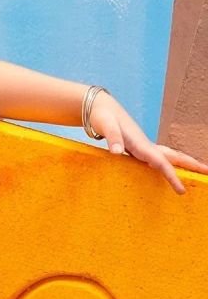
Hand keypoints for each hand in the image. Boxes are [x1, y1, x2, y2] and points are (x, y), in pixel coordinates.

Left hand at [89, 91, 207, 195]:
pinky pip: (159, 159)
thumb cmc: (102, 117)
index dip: (172, 177)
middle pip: (174, 157)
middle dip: (192, 165)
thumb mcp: (105, 126)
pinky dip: (169, 165)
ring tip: (198, 171)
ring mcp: (144, 147)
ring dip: (184, 164)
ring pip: (169, 157)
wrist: (101, 107)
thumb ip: (112, 138)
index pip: (161, 163)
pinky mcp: (139, 148)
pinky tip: (170, 170)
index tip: (182, 190)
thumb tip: (116, 151)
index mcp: (141, 144)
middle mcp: (146, 146)